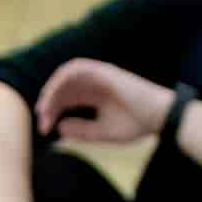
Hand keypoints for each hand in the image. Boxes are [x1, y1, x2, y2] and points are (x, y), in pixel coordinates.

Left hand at [25, 56, 170, 147]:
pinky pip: (78, 68)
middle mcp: (94, 84)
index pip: (65, 100)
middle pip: (62, 89)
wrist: (159, 117)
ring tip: (44, 107)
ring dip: (52, 90)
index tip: (44, 129)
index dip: (52, 112)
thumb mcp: (102, 132)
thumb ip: (81, 131)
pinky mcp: (104, 71)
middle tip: (42, 121)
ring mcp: (99, 75)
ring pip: (66, 76)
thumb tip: (59, 128)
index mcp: (94, 96)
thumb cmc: (136, 124)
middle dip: (48, 103)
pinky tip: (55, 94)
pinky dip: (63, 78)